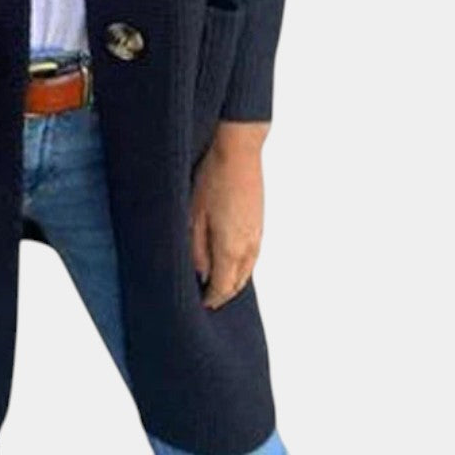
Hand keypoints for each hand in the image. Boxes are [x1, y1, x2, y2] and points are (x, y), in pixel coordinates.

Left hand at [190, 121, 268, 308]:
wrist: (239, 150)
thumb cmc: (212, 178)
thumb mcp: (194, 215)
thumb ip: (197, 250)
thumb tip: (201, 274)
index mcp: (230, 248)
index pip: (222, 288)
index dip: (211, 300)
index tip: (199, 304)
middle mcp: (249, 246)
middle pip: (237, 283)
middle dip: (222, 294)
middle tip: (206, 298)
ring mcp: (258, 234)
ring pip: (247, 270)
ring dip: (233, 280)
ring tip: (215, 282)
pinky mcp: (260, 223)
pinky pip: (252, 255)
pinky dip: (241, 265)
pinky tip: (229, 260)